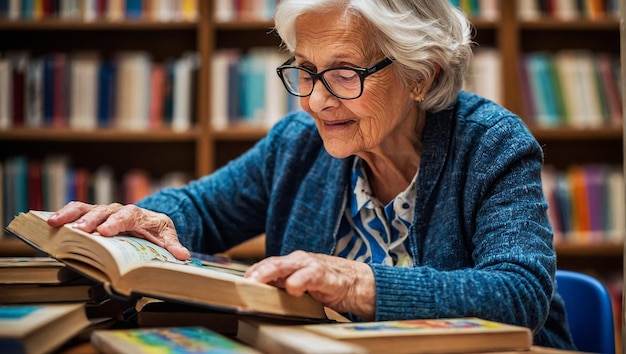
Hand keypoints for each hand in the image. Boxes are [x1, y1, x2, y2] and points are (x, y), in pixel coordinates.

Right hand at [47, 201, 189, 260]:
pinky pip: (77, 211)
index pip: (127, 215)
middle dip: (91, 221)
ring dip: (71, 215)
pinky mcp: (92, 215)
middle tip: (79, 231)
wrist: (150, 220)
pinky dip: (64, 215)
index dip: (116, 223)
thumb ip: (173, 245)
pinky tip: (50, 223)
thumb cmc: (156, 230)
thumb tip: (183, 255)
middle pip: (103, 212)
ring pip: (86, 208)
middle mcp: (118, 210)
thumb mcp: (167, 236)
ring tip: (55, 223)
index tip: (105, 232)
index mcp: (137, 215)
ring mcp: (103, 212)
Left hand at [245, 251, 375, 319]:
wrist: (359, 283)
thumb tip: (261, 290)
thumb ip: (284, 284)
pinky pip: (309, 276)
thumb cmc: (329, 283)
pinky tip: (292, 288)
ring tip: (257, 281)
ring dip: (270, 272)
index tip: (240, 282)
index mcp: (293, 263)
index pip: (268, 264)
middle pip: (274, 263)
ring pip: (287, 266)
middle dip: (258, 271)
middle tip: (244, 281)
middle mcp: (300, 261)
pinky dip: (299, 281)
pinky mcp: (326, 276)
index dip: (254, 271)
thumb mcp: (302, 284)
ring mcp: (312, 266)